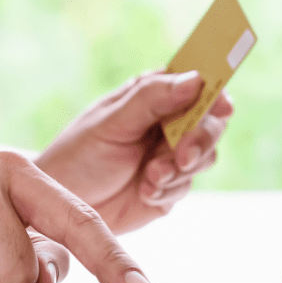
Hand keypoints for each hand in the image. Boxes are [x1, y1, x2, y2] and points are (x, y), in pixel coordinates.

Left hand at [35, 71, 232, 234]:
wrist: (61, 204)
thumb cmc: (78, 155)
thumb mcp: (111, 122)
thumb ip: (152, 99)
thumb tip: (195, 79)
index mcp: (152, 95)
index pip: (194, 82)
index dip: (213, 90)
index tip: (220, 105)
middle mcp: (166, 122)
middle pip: (210, 122)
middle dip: (200, 140)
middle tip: (182, 156)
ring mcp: (170, 155)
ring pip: (205, 156)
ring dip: (180, 169)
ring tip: (149, 177)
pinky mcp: (170, 186)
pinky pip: (187, 186)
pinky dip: (168, 190)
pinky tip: (144, 191)